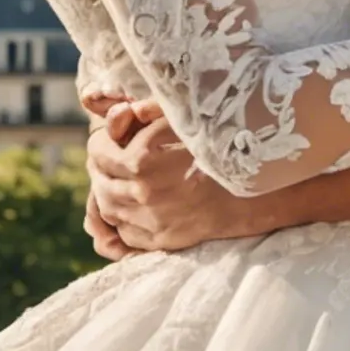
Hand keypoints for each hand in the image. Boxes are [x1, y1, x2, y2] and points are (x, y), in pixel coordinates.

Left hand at [87, 100, 276, 252]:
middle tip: (109, 160)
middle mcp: (141, 192)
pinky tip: (131, 205)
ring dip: (107, 193)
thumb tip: (127, 112)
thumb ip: (151, 111)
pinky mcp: (161, 239)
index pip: (99, 151)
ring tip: (117, 181)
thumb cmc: (219, 147)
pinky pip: (125, 232)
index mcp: (141, 160)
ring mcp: (150, 220)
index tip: (109, 139)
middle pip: (100, 181)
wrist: (250, 190)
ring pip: (108, 208)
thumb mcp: (184, 120)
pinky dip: (121, 219)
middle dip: (100, 169)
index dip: (101, 142)